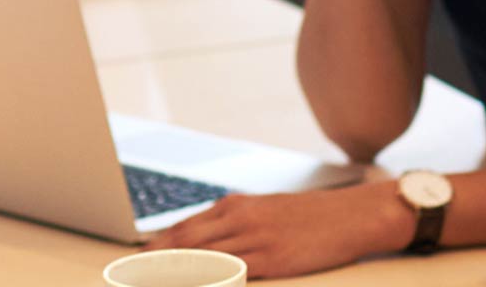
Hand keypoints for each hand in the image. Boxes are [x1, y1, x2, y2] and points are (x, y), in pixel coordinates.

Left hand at [146, 182, 416, 279]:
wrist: (354, 215)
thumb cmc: (313, 217)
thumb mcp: (267, 211)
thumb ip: (234, 223)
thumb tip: (204, 240)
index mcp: (236, 205)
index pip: (183, 227)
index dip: (155, 246)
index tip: (134, 261)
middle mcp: (240, 218)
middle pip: (184, 241)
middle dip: (154, 260)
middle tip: (130, 275)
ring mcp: (255, 238)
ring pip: (202, 256)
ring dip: (174, 270)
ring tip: (150, 280)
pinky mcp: (273, 259)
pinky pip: (232, 271)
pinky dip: (209, 278)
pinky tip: (196, 281)